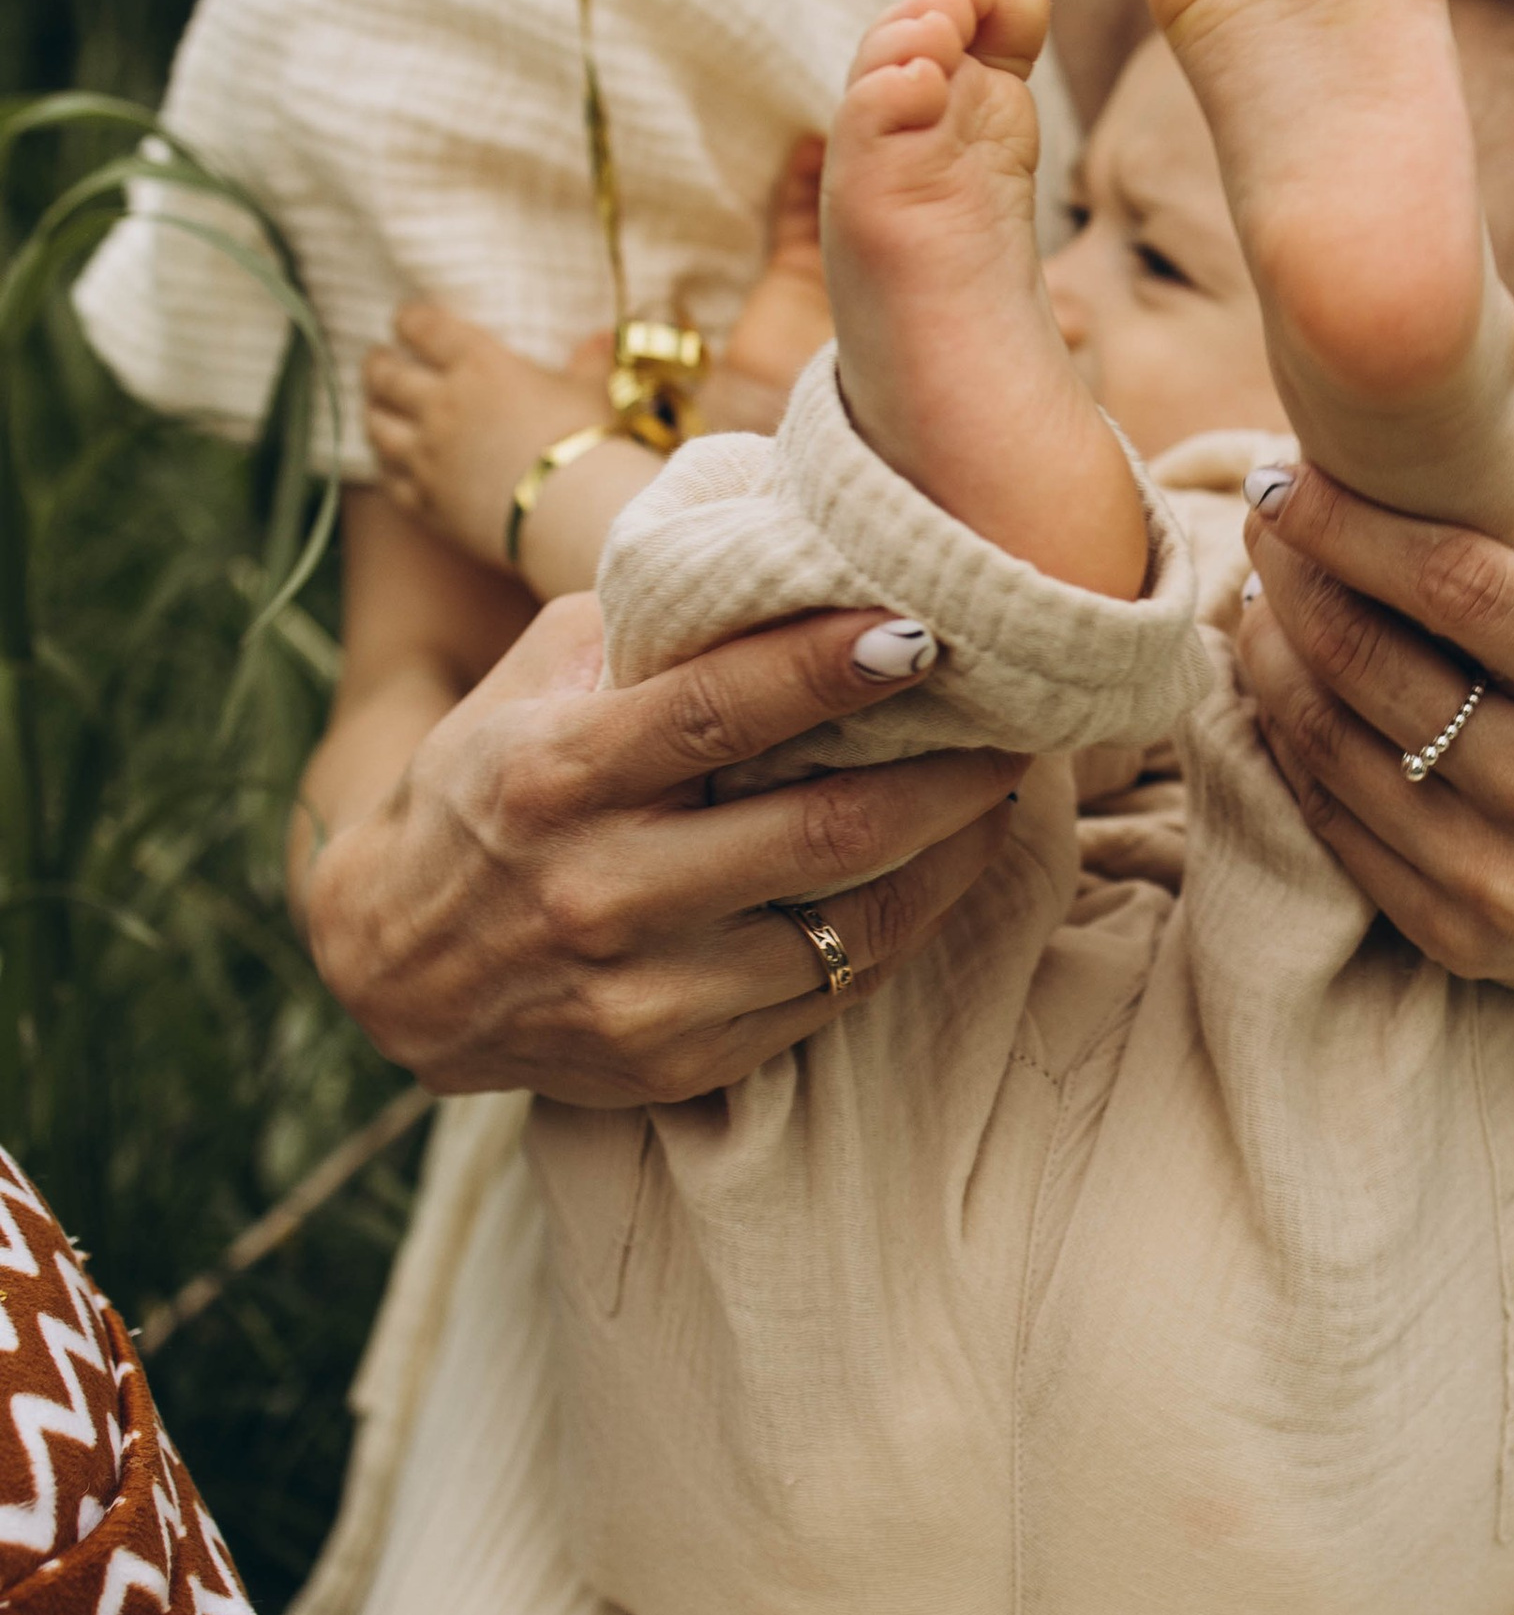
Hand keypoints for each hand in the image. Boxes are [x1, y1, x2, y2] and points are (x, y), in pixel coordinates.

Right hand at [303, 595, 1021, 1105]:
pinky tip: (942, 867)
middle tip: (1017, 713)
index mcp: (553, 774)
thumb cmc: (490, 785)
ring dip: (953, 851)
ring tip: (1003, 788)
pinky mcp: (679, 1063)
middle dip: (947, 769)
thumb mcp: (533, 684)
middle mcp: (597, 889)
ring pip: (850, 924)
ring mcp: (642, 991)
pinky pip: (831, 991)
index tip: (924, 628)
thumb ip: (651, 628)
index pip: (716, 713)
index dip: (830, 668)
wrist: (394, 966)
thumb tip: (794, 551)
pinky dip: (904, 923)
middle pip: (822, 829)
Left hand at [1233, 357, 1513, 1046]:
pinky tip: (1276, 685)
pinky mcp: (1465, 937)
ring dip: (1276, 658)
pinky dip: (1290, 747)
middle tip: (1260, 518)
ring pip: (1339, 748)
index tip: (1289, 472)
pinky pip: (1338, 827)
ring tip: (1258, 593)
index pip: (1461, 587)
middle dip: (1297, 577)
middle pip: (1379, 665)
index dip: (1355, 522)